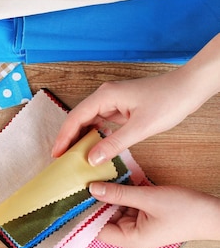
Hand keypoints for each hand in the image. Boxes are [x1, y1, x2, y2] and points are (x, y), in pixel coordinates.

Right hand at [51, 71, 194, 164]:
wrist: (190, 88)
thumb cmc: (168, 102)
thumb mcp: (140, 128)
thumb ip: (113, 144)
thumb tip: (91, 159)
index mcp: (105, 96)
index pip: (75, 118)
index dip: (63, 137)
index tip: (56, 154)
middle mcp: (104, 96)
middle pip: (78, 118)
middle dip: (68, 138)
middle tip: (61, 159)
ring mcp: (112, 100)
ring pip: (88, 120)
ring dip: (80, 137)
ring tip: (73, 156)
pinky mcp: (120, 106)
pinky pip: (100, 121)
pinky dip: (94, 134)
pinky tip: (93, 146)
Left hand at [90, 182, 219, 247]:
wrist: (213, 213)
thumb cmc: (186, 212)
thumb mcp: (148, 198)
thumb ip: (118, 193)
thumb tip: (92, 189)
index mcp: (128, 239)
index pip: (93, 229)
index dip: (80, 213)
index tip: (68, 197)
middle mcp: (129, 235)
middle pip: (101, 217)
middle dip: (92, 200)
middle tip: (78, 179)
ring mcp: (135, 226)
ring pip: (112, 208)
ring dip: (106, 193)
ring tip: (91, 174)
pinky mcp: (142, 216)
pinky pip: (124, 204)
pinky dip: (120, 192)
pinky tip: (111, 177)